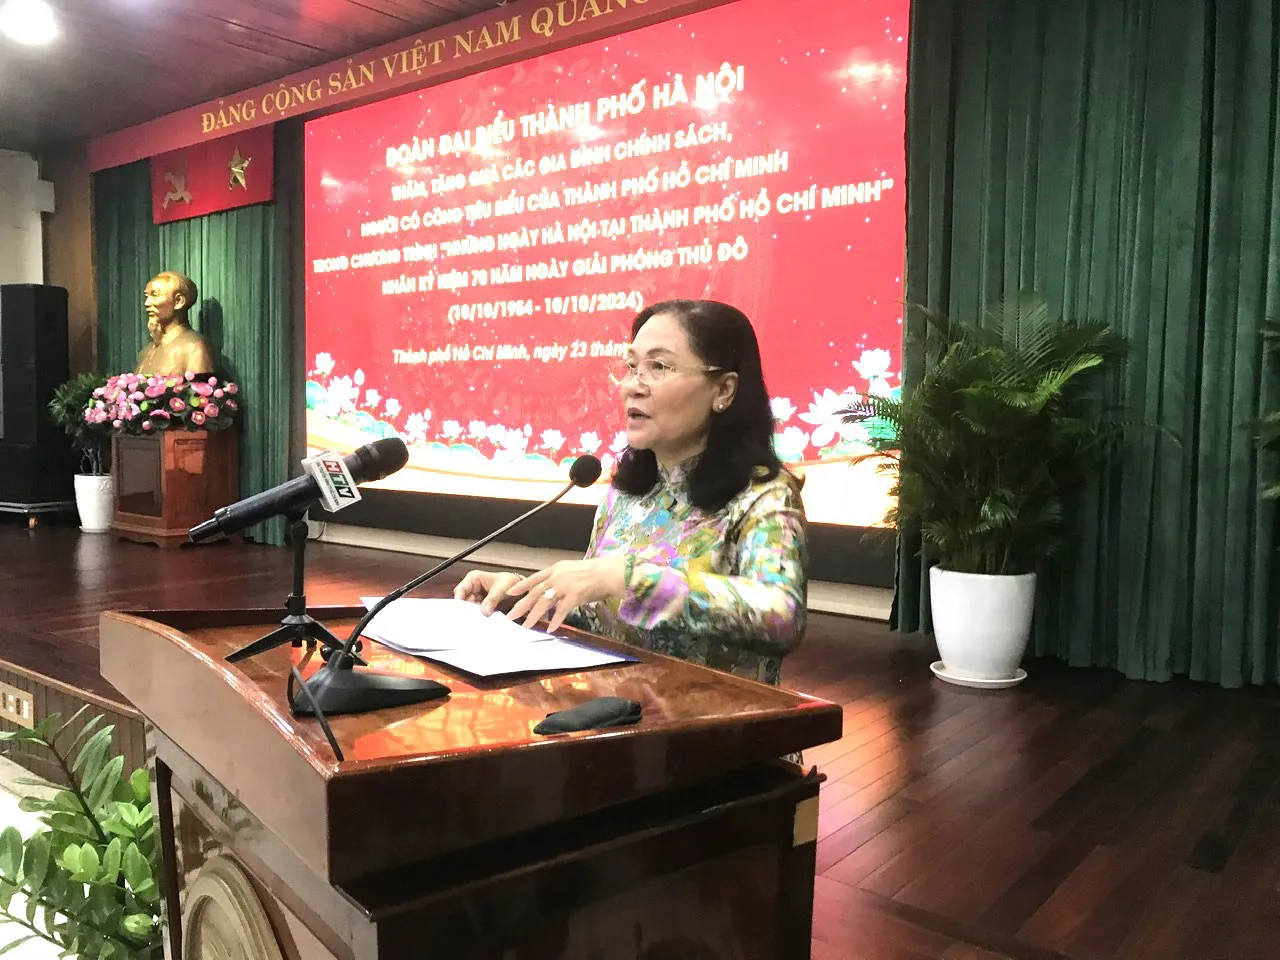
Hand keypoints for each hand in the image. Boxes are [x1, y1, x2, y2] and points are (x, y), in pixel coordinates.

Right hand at [453, 570, 522, 614]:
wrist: (520, 589)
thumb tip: (484, 611)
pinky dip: (479, 616)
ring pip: (469, 608)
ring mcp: (476, 597)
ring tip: (479, 619)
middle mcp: (472, 587)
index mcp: (473, 578)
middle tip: (471, 617)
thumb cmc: (510, 583)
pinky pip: (476, 612)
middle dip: (467, 609)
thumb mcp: (501, 590)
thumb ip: (491, 600)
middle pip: (463, 600)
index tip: (462, 610)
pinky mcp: (480, 605)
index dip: (459, 600)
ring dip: (474, 614)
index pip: (461, 590)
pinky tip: (482, 620)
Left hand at [507, 556, 628, 633]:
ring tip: (525, 626)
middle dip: (521, 605)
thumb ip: (560, 578)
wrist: (609, 572)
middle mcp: (557, 577)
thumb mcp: (572, 570)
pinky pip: (561, 611)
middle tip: (510, 615)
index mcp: (556, 569)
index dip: (521, 586)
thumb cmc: (594, 572)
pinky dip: (555, 621)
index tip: (509, 593)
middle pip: (535, 593)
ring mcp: (565, 586)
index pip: (534, 578)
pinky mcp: (574, 596)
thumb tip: (551, 589)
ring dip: (534, 616)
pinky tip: (550, 629)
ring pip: (544, 603)